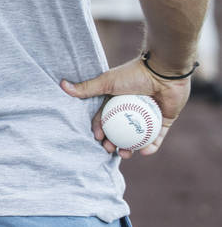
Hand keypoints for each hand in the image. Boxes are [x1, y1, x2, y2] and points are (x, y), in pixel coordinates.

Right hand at [61, 55, 190, 157]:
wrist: (163, 72)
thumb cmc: (133, 75)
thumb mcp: (107, 83)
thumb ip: (87, 88)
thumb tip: (62, 85)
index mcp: (117, 101)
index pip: (106, 118)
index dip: (100, 129)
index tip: (98, 138)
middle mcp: (132, 109)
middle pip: (121, 131)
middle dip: (113, 143)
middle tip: (110, 149)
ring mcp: (148, 116)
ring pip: (138, 137)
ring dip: (131, 148)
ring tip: (126, 154)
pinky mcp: (164, 121)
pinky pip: (157, 137)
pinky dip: (152, 146)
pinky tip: (144, 152)